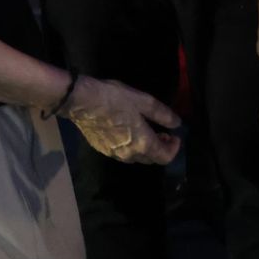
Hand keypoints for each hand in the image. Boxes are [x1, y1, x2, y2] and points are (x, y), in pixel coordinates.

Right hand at [64, 76, 181, 165]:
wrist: (81, 101)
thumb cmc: (114, 98)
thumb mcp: (143, 101)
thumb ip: (162, 114)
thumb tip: (177, 124)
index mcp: (142, 143)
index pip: (165, 158)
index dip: (174, 149)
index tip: (175, 136)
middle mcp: (129, 155)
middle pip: (151, 160)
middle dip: (161, 148)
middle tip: (162, 132)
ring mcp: (114, 155)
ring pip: (137, 158)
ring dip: (146, 149)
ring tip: (146, 131)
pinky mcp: (103, 150)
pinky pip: (123, 154)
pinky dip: (132, 147)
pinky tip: (128, 132)